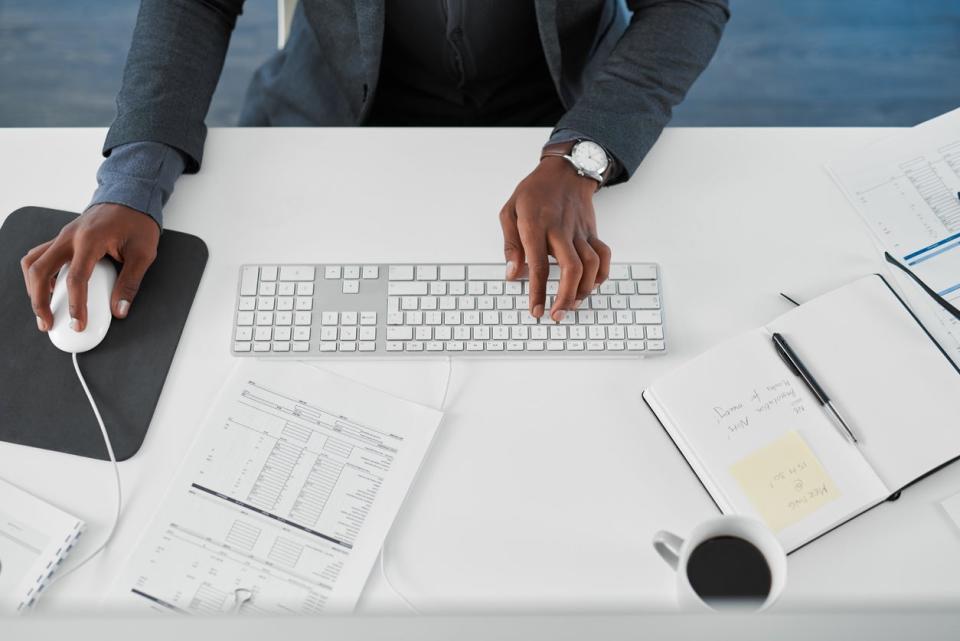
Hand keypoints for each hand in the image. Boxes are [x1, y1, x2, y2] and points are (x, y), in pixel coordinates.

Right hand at [21, 203, 159, 331]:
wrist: (131, 197)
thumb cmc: (138, 223)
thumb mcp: (143, 254)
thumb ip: (130, 283)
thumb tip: (119, 310)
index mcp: (90, 240)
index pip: (75, 278)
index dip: (76, 305)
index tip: (78, 324)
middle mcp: (69, 236)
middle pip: (39, 270)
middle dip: (39, 300)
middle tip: (47, 323)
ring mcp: (62, 236)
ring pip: (32, 262)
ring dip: (33, 287)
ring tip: (44, 309)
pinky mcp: (62, 238)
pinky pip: (39, 256)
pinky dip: (39, 275)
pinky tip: (51, 289)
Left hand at [499, 155, 610, 321]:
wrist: (565, 171)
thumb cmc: (533, 192)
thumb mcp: (509, 212)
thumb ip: (510, 244)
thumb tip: (512, 275)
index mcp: (535, 225)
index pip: (538, 265)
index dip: (537, 291)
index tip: (536, 310)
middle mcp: (560, 230)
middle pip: (570, 268)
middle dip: (565, 297)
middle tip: (557, 315)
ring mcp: (579, 231)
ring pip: (590, 265)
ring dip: (583, 290)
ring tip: (571, 305)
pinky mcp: (592, 232)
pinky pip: (603, 256)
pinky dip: (601, 274)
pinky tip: (590, 286)